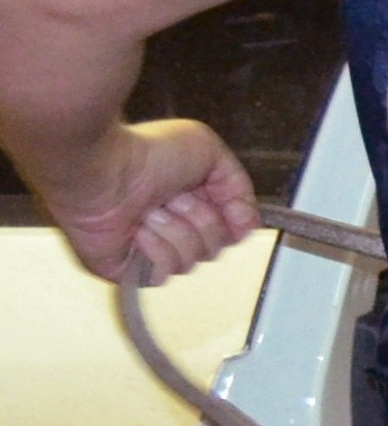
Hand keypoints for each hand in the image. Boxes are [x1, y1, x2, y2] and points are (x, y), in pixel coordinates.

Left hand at [41, 118, 254, 286]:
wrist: (102, 168)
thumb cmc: (147, 152)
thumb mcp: (210, 151)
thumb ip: (239, 186)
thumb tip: (247, 224)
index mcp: (190, 202)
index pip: (231, 229)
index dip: (236, 221)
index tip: (234, 210)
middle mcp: (172, 227)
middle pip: (216, 249)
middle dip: (202, 220)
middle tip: (175, 198)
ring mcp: (149, 251)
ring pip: (191, 263)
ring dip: (176, 232)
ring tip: (150, 211)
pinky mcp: (128, 270)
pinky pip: (163, 274)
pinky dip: (156, 250)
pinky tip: (138, 230)